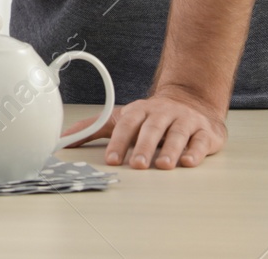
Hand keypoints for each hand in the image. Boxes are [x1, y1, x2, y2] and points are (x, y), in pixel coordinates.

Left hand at [74, 86, 227, 169]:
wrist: (191, 102)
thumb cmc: (151, 117)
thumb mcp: (122, 118)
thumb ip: (93, 128)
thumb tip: (62, 139)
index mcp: (140, 110)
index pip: (127, 125)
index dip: (119, 141)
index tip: (112, 159)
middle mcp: (162, 113)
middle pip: (152, 128)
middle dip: (144, 146)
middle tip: (138, 164)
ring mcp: (185, 121)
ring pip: (177, 134)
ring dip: (170, 150)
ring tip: (163, 165)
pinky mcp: (205, 132)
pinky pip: (200, 141)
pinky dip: (195, 151)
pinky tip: (189, 161)